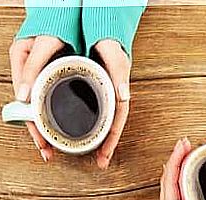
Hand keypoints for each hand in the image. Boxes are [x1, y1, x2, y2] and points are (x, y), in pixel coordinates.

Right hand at [9, 36, 64, 161]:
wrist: (61, 13)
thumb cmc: (51, 25)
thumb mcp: (43, 44)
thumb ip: (32, 68)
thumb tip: (22, 96)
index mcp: (22, 69)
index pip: (25, 105)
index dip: (33, 125)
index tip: (41, 143)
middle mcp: (28, 77)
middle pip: (31, 112)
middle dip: (40, 133)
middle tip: (48, 152)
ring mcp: (38, 80)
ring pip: (39, 110)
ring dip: (45, 128)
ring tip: (51, 147)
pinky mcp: (49, 80)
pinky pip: (47, 102)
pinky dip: (51, 116)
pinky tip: (57, 128)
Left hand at [93, 40, 131, 168]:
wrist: (104, 32)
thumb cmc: (111, 44)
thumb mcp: (115, 56)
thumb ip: (119, 73)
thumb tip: (123, 96)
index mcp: (118, 92)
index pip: (116, 122)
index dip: (111, 141)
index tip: (104, 157)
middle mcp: (112, 97)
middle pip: (109, 127)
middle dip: (105, 147)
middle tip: (100, 163)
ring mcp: (103, 96)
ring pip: (102, 123)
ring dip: (98, 140)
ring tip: (93, 155)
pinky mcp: (95, 93)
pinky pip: (95, 114)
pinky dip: (90, 126)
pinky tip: (82, 133)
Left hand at [158, 138, 205, 199]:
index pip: (169, 185)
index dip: (176, 163)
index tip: (183, 146)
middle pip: (169, 181)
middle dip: (176, 159)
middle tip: (187, 143)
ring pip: (173, 186)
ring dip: (179, 167)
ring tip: (189, 153)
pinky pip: (179, 193)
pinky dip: (183, 178)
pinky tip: (192, 174)